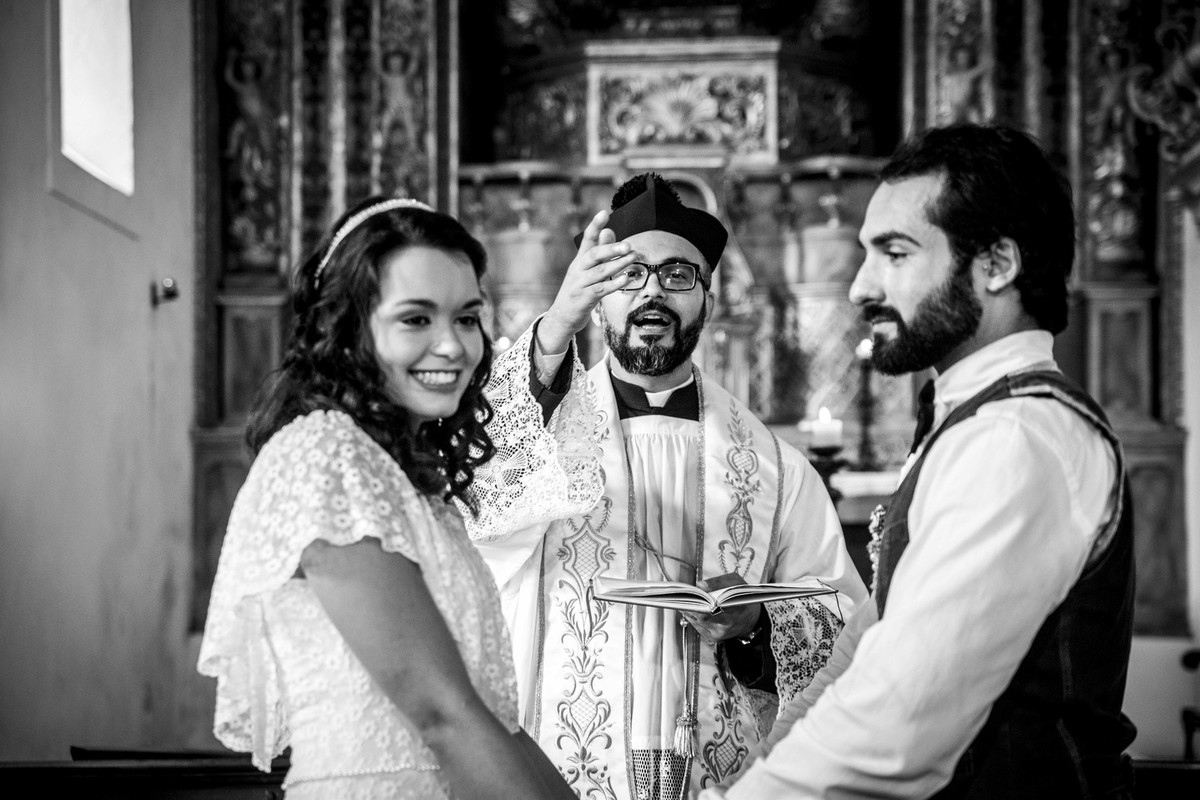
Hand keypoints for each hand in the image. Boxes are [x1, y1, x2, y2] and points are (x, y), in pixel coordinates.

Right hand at [536, 208, 638, 354]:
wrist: (562, 317)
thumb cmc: (579, 292)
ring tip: (633, 258)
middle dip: (611, 248)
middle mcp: (577, 270)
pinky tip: (626, 278)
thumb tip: (610, 231)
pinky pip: (601, 289)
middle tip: (629, 245)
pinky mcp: (583, 299)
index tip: (604, 213)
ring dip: (618, 264)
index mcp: (579, 261)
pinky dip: (614, 283)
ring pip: (600, 272)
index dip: (594, 226)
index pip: (586, 239)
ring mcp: (579, 284)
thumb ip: (600, 254)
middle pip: (593, 254)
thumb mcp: (586, 271)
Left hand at [680, 573, 760, 643]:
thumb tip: (700, 585)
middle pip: (702, 616)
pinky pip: (697, 625)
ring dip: (691, 609)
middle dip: (693, 604)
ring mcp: (719, 633)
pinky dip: (693, 616)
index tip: (692, 592)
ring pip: (697, 620)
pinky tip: (694, 607)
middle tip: (687, 594)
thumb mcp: (736, 582)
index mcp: (735, 610)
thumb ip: (719, 582)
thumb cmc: (743, 597)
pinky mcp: (713, 637)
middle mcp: (727, 625)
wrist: (752, 619)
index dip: (700, 601)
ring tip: (689, 598)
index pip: (712, 609)